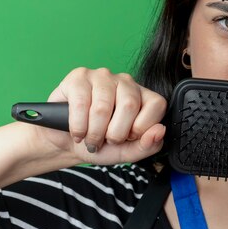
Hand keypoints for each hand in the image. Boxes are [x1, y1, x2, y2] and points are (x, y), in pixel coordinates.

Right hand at [37, 67, 165, 164]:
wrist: (68, 143)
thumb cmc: (100, 144)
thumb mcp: (127, 152)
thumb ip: (148, 145)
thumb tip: (160, 130)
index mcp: (143, 96)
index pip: (157, 105)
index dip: (142, 128)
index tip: (128, 137)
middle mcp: (126, 82)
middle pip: (129, 105)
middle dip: (115, 133)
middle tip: (106, 139)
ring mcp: (102, 76)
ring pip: (103, 107)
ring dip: (94, 132)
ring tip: (90, 138)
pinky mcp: (79, 77)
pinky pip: (81, 104)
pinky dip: (78, 126)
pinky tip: (77, 131)